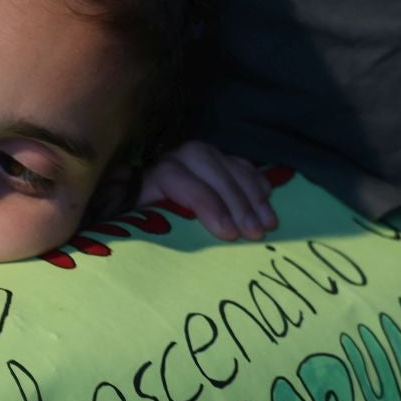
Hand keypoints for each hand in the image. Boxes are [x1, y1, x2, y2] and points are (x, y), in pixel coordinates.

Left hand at [136, 142, 278, 239]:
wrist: (138, 203)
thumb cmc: (138, 222)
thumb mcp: (131, 225)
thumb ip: (137, 227)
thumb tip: (138, 245)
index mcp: (155, 174)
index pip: (182, 182)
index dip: (208, 206)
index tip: (229, 234)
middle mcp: (179, 158)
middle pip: (213, 172)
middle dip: (237, 203)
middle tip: (255, 233)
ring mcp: (202, 156)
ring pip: (232, 167)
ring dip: (254, 195)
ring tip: (269, 223)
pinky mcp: (220, 160)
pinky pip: (244, 166)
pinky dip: (258, 183)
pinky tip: (269, 201)